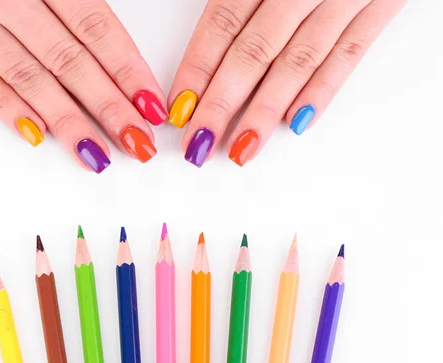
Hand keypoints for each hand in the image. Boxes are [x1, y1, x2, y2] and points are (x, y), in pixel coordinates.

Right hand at [0, 0, 166, 172]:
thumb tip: (112, 42)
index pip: (94, 27)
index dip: (127, 70)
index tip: (151, 106)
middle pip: (66, 60)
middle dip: (107, 106)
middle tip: (137, 142)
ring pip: (25, 75)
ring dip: (65, 119)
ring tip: (94, 154)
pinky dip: (5, 106)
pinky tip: (36, 135)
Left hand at [168, 0, 405, 166]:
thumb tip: (204, 52)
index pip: (222, 23)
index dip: (198, 69)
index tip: (180, 109)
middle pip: (254, 51)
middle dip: (222, 103)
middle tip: (198, 142)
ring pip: (299, 60)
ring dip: (267, 109)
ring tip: (243, 147)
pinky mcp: (383, 2)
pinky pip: (350, 53)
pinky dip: (323, 90)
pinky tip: (297, 123)